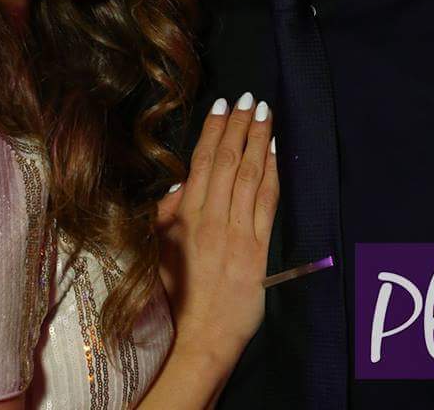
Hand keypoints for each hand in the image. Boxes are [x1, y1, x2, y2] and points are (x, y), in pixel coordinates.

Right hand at [155, 92, 277, 365]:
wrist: (200, 336)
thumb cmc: (174, 294)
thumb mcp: (157, 249)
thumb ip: (168, 213)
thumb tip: (182, 182)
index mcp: (186, 216)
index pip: (203, 162)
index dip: (214, 130)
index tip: (222, 104)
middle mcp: (213, 218)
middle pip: (229, 161)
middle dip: (240, 126)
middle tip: (250, 97)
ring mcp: (238, 232)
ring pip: (250, 175)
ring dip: (259, 140)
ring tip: (264, 113)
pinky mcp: (258, 248)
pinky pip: (267, 202)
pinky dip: (272, 174)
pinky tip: (275, 152)